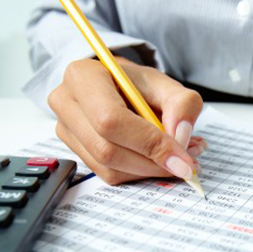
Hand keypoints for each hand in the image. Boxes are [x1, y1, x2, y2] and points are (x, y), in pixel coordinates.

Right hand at [48, 57, 205, 183]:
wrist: (118, 87)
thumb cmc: (137, 84)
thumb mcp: (165, 84)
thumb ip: (182, 104)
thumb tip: (181, 137)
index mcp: (83, 77)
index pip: (110, 120)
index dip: (149, 144)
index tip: (182, 159)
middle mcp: (66, 103)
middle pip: (107, 150)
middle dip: (152, 162)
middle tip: (187, 162)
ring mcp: (66, 130)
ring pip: (109, 168)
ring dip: (149, 170)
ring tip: (178, 157)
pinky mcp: (76, 152)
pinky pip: (109, 174)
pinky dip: (140, 173)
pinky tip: (158, 159)